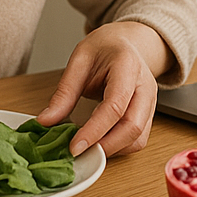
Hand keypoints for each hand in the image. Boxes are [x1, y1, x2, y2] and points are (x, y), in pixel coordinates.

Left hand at [38, 21, 169, 157]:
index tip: (74, 146)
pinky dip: (118, 147)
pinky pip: (138, 139)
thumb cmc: (105, 48)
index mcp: (127, 66)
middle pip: (133, 126)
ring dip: (112, 149)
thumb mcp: (79, 60)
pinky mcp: (149, 115)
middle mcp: (145, 86)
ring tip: (87, 149)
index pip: (115, 105)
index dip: (94, 130)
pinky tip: (99, 143)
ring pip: (138, 138)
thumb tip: (46, 121)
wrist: (127, 43)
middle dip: (105, 146)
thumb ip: (65, 92)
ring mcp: (151, 102)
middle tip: (78, 153)